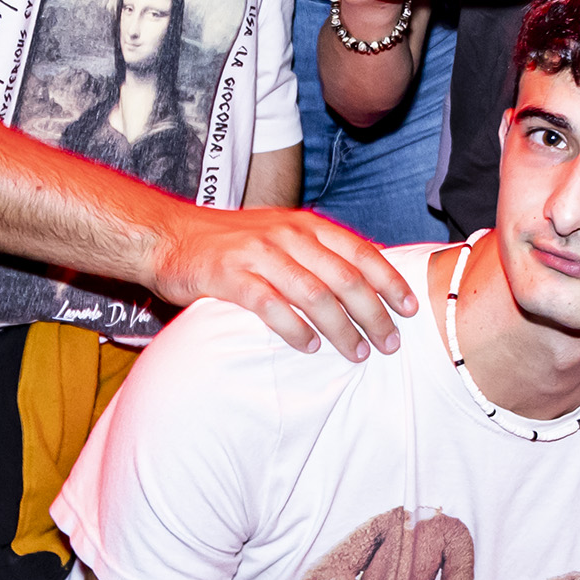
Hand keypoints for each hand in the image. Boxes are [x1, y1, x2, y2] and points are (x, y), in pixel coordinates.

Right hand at [153, 204, 416, 357]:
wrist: (168, 235)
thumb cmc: (231, 241)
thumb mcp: (281, 234)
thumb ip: (319, 251)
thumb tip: (368, 273)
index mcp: (306, 225)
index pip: (360, 253)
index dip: (389, 282)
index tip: (410, 310)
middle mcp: (288, 236)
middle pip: (345, 278)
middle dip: (373, 313)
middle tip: (389, 344)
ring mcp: (259, 255)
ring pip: (314, 294)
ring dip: (341, 328)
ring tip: (358, 353)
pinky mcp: (230, 277)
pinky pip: (270, 306)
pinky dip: (294, 329)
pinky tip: (309, 348)